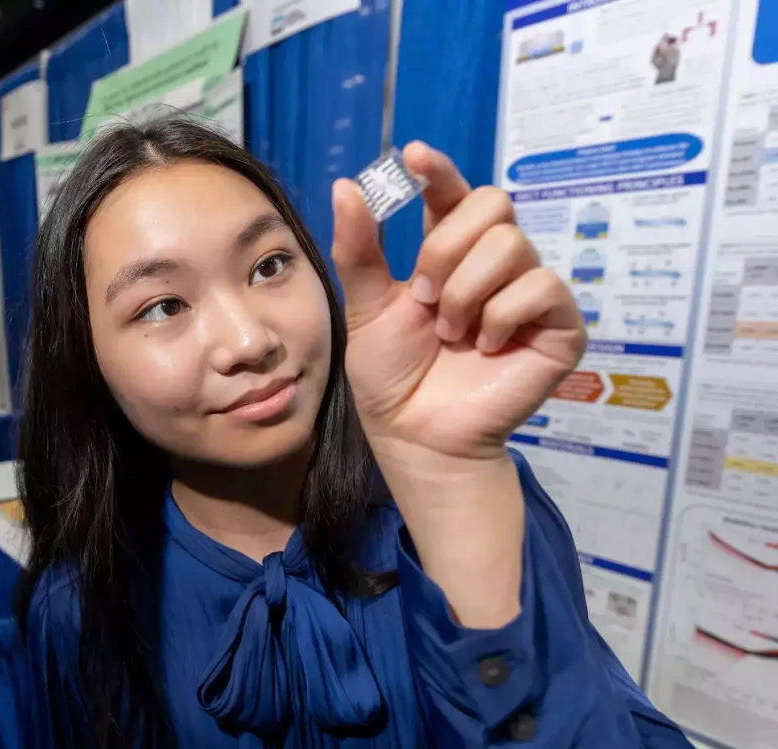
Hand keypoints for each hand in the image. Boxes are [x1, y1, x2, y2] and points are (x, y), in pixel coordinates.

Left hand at [332, 142, 585, 465]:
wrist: (415, 433)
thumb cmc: (394, 375)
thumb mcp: (367, 306)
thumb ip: (360, 248)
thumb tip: (345, 185)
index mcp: (450, 252)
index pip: (455, 193)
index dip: (441, 171)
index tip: (414, 157)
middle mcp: (494, 264)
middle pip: (492, 204)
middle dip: (445, 250)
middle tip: (424, 299)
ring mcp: (530, 292)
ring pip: (511, 245)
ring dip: (466, 292)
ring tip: (451, 333)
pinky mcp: (560, 324)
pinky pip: (541, 286)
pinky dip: (501, 316)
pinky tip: (486, 347)